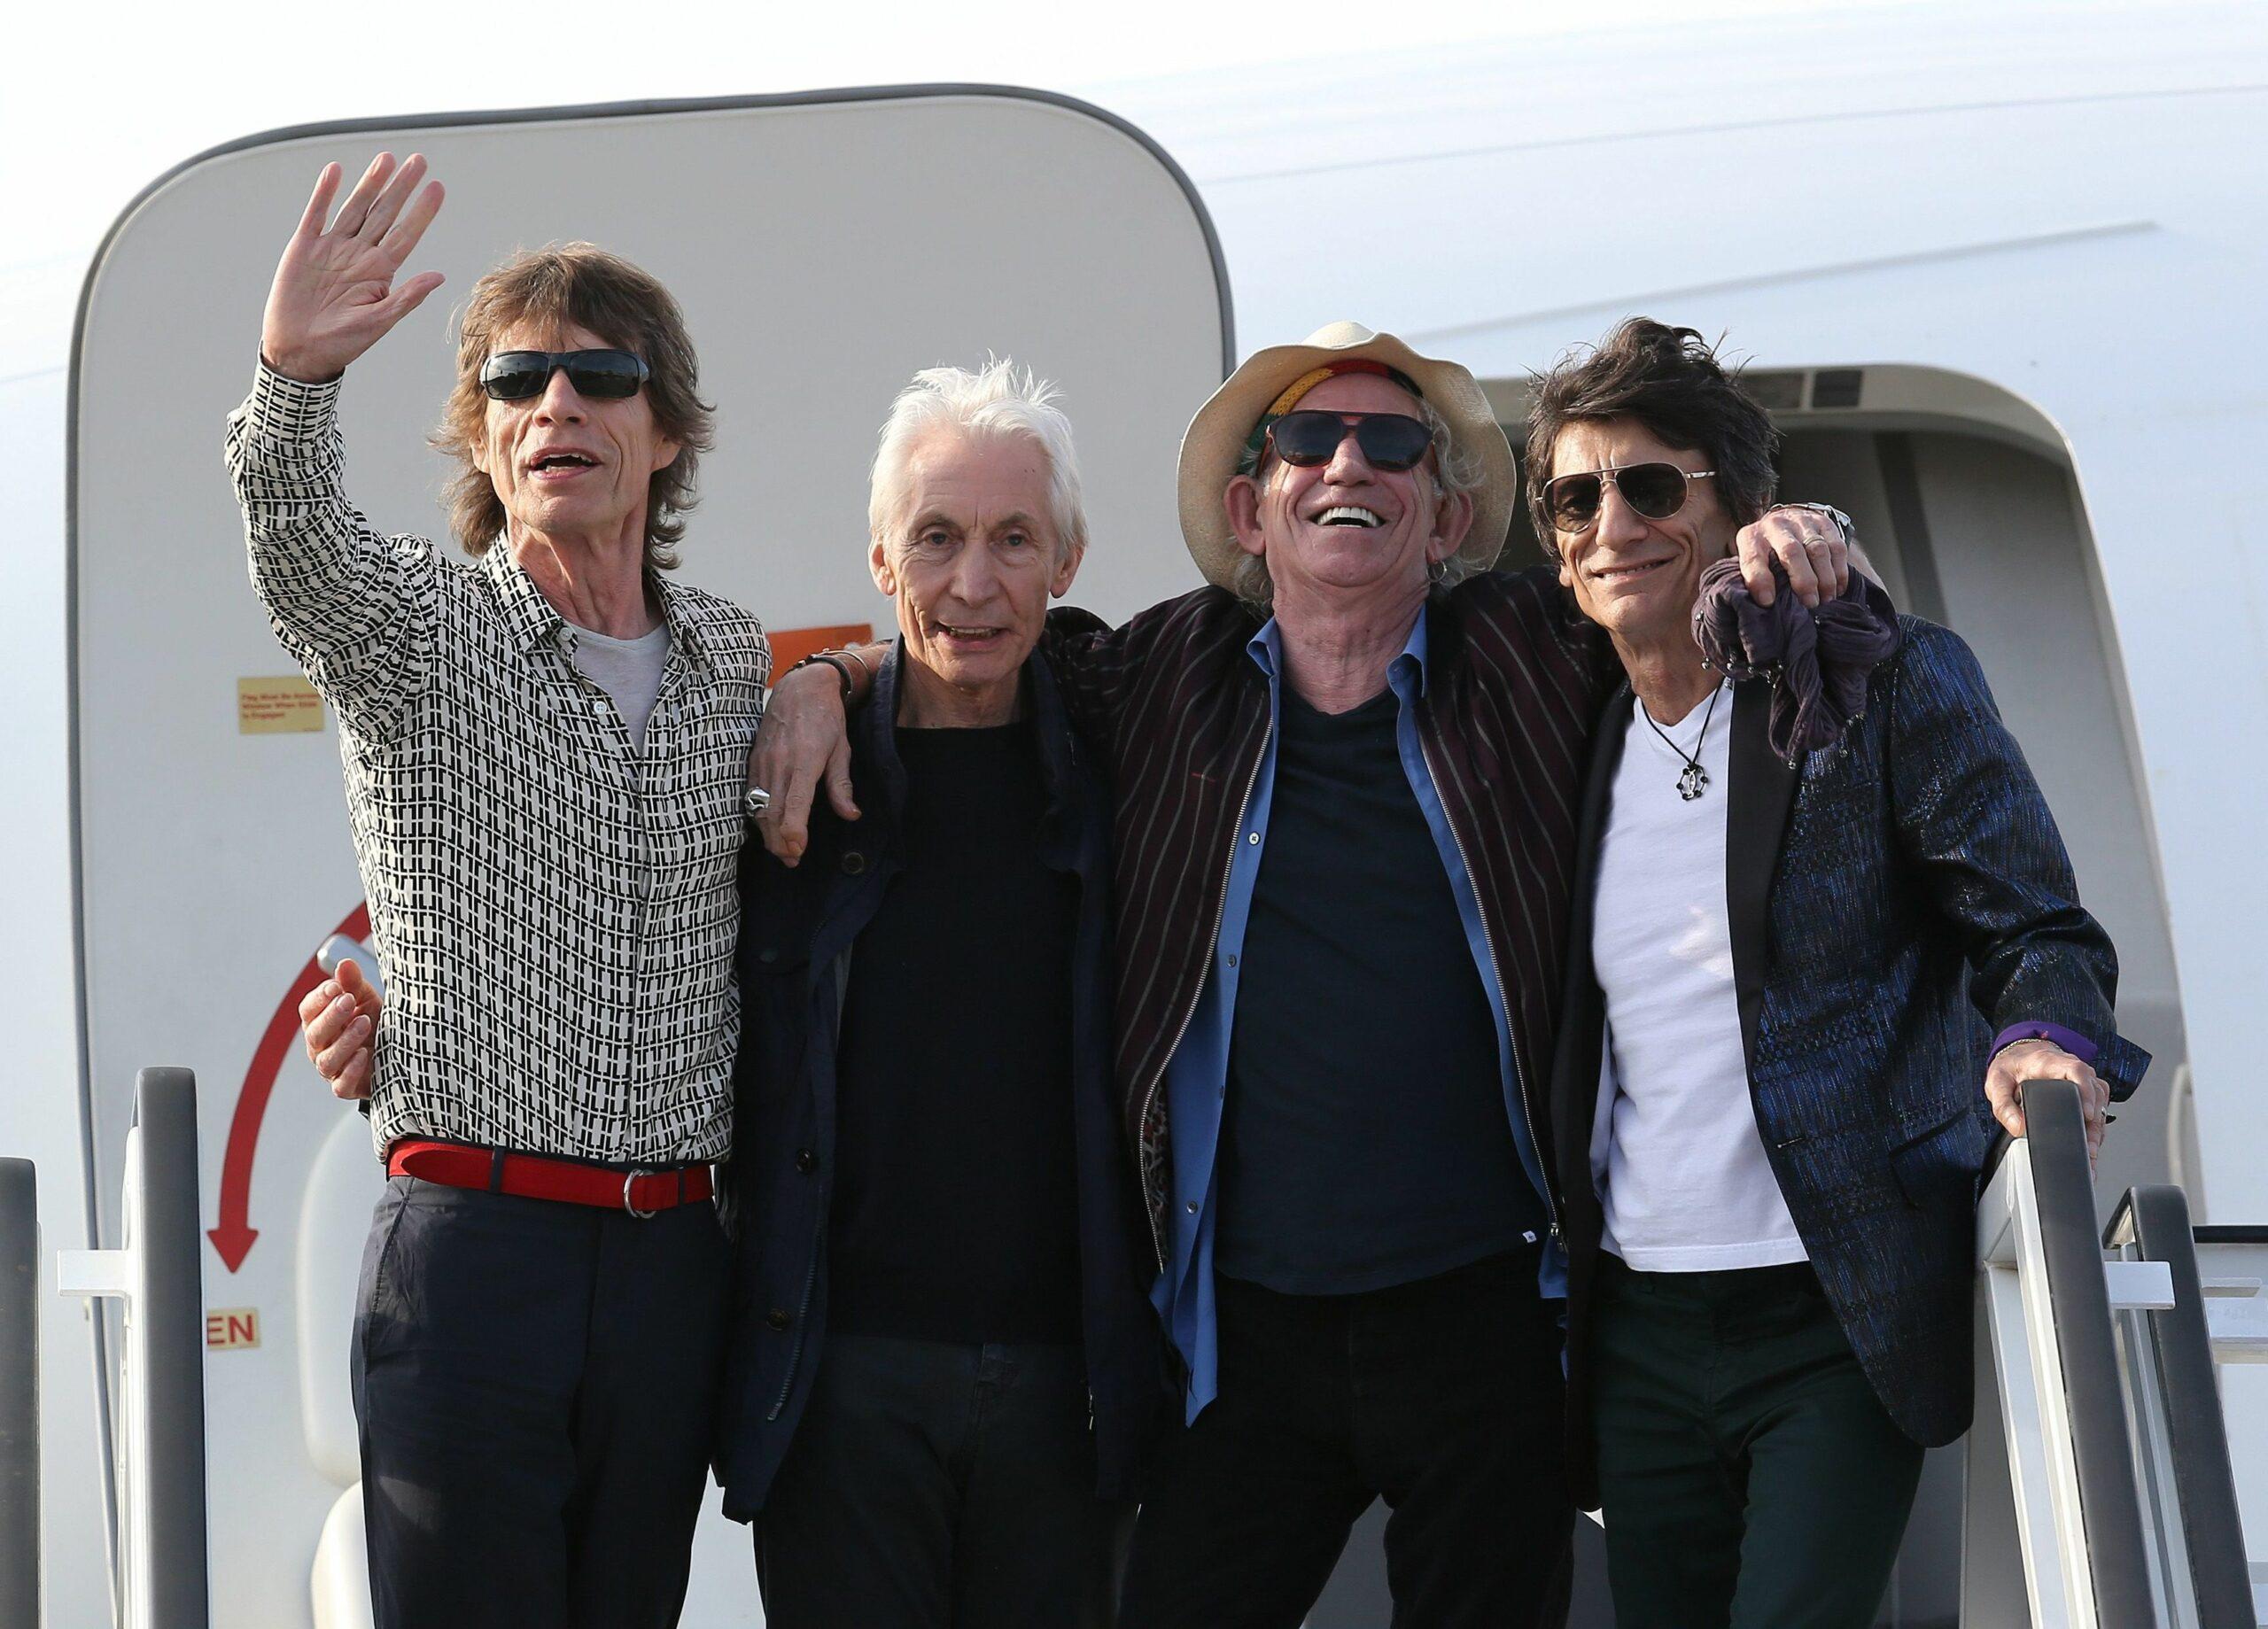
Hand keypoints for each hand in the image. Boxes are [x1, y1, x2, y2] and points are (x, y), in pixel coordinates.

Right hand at [261, 154, 446, 382]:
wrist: (299, 350)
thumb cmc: (342, 342)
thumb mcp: (378, 322)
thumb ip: (406, 297)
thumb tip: (438, 276)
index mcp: (380, 272)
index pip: (406, 234)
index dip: (422, 212)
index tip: (438, 188)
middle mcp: (359, 254)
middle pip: (385, 213)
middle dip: (401, 188)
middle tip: (420, 161)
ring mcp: (332, 247)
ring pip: (356, 208)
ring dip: (370, 183)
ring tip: (387, 158)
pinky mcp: (305, 246)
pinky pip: (316, 214)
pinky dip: (325, 193)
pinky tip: (336, 171)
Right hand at [299, 958, 382, 1100]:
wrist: (398, 1054)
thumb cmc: (376, 1024)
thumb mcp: (368, 1001)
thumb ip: (354, 984)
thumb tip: (345, 964)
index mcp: (320, 1022)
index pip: (308, 1010)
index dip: (319, 998)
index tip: (335, 986)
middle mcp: (321, 1046)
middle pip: (315, 1033)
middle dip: (332, 1016)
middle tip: (349, 1000)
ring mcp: (332, 1069)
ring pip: (327, 1059)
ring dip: (345, 1040)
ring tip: (364, 1023)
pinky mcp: (347, 1088)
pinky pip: (341, 1085)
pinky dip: (350, 1071)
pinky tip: (364, 1055)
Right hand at [752, 664, 860, 865]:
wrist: (799, 688)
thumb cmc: (825, 718)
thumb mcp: (841, 749)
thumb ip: (841, 785)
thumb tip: (851, 815)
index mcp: (804, 759)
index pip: (794, 802)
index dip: (793, 830)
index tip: (798, 850)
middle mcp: (779, 762)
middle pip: (773, 811)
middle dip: (780, 841)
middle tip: (792, 860)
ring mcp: (762, 761)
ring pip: (759, 806)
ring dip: (767, 833)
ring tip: (781, 851)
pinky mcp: (753, 761)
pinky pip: (751, 794)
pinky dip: (757, 815)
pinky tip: (767, 828)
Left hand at [1735, 505, 1849, 609]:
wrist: (1784, 522)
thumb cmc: (1766, 552)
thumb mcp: (1752, 562)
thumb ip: (1754, 580)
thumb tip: (1765, 607)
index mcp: (1751, 538)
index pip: (1752, 558)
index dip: (1759, 581)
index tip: (1767, 602)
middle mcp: (1775, 525)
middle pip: (1791, 552)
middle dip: (1803, 580)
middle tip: (1810, 603)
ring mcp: (1801, 521)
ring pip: (1818, 549)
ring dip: (1825, 578)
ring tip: (1826, 599)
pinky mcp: (1824, 522)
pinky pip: (1837, 547)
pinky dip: (1840, 571)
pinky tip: (1838, 588)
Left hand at [1984, 1039, 2109, 1165]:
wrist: (2018, 1057)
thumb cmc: (2011, 1067)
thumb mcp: (1997, 1083)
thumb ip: (2004, 1106)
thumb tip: (2017, 1127)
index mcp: (2051, 1062)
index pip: (2077, 1071)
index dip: (2086, 1092)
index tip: (2087, 1113)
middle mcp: (2072, 1069)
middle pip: (2095, 1092)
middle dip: (2093, 1122)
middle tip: (2088, 1146)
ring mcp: (2082, 1080)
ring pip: (2100, 1103)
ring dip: (2097, 1127)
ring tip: (2090, 1151)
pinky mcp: (2085, 1091)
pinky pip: (2098, 1107)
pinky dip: (2096, 1125)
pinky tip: (2090, 1142)